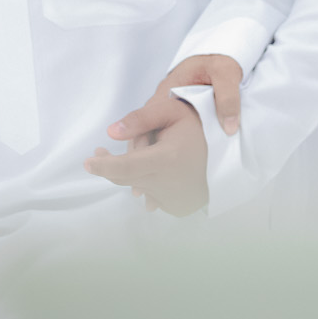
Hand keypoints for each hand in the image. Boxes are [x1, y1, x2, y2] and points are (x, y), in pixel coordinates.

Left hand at [83, 54, 242, 215]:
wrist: (230, 153)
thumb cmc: (201, 127)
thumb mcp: (172, 111)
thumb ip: (140, 118)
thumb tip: (112, 132)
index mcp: (167, 159)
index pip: (124, 168)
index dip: (103, 166)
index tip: (87, 162)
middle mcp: (169, 184)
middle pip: (126, 179)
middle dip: (109, 167)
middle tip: (98, 155)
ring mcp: (174, 199)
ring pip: (137, 187)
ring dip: (132, 174)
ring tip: (138, 155)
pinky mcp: (178, 207)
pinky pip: (152, 196)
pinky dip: (149, 184)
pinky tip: (157, 170)